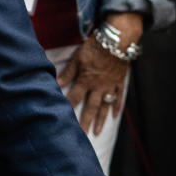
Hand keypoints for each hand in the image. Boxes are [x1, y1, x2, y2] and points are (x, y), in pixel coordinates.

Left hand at [58, 12, 139, 135]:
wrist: (118, 39)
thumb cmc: (95, 45)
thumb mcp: (78, 57)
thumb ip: (68, 72)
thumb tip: (56, 84)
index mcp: (86, 80)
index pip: (74, 98)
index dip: (68, 109)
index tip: (63, 120)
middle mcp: (98, 86)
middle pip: (90, 107)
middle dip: (85, 122)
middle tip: (82, 135)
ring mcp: (110, 86)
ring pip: (105, 106)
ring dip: (101, 120)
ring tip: (97, 132)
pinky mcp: (119, 82)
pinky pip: (119, 97)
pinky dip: (117, 107)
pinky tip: (115, 116)